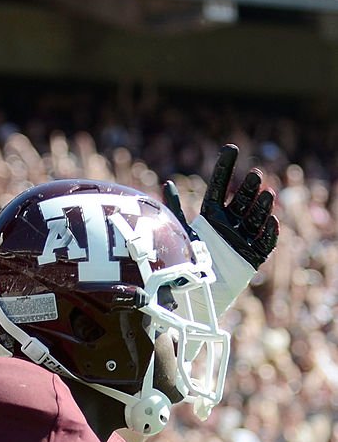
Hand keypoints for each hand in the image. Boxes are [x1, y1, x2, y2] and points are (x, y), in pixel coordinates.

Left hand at [163, 144, 278, 268]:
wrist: (194, 292)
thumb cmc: (189, 262)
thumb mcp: (181, 232)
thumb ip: (175, 209)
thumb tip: (168, 184)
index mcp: (211, 215)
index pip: (219, 187)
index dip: (224, 168)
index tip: (231, 149)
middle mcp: (229, 223)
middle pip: (240, 201)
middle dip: (248, 189)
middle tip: (254, 175)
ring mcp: (242, 238)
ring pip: (254, 219)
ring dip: (262, 207)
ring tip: (268, 194)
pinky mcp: (251, 256)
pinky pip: (263, 243)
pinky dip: (268, 233)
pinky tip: (272, 221)